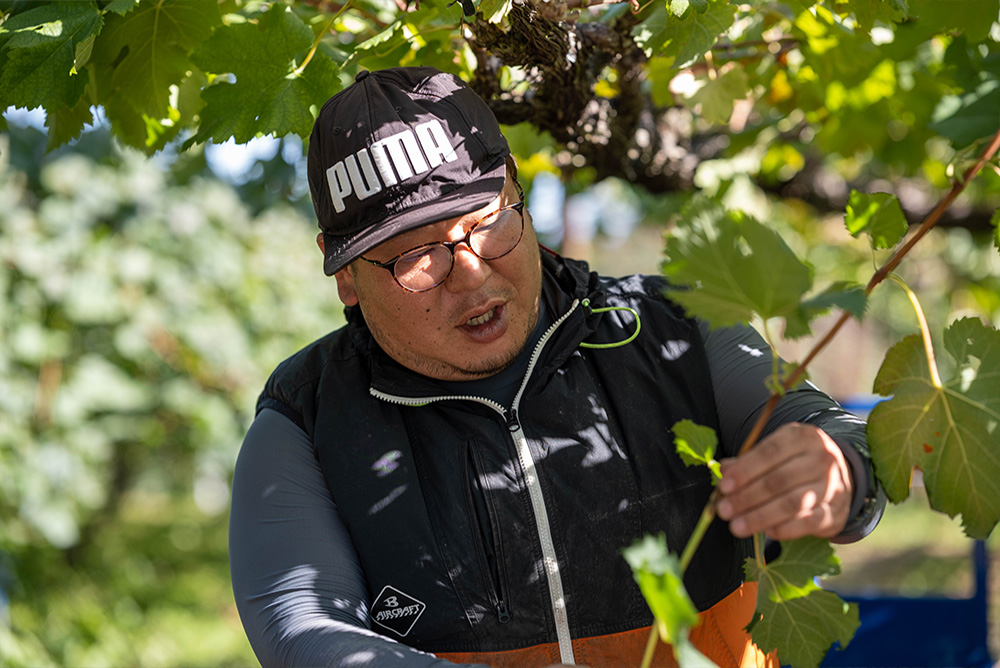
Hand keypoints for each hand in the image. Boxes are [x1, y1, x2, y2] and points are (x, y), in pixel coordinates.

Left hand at [716, 423, 852, 540]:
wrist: (840, 476)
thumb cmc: (797, 462)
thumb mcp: (777, 451)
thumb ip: (749, 460)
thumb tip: (723, 470)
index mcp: (803, 437)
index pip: (769, 453)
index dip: (744, 471)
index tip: (724, 486)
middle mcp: (821, 459)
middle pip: (778, 481)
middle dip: (747, 497)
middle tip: (724, 510)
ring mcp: (831, 486)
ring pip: (791, 504)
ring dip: (760, 517)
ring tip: (736, 526)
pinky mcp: (835, 512)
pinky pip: (806, 523)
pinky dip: (783, 529)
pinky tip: (765, 532)